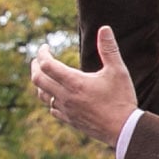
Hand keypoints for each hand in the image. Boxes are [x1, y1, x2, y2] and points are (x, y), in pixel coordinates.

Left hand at [30, 23, 138, 147]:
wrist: (124, 129)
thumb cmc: (122, 99)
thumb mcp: (118, 71)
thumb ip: (109, 49)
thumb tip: (104, 28)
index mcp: (74, 82)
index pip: (47, 64)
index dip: (42, 53)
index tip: (45, 46)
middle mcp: (65, 96)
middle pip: (38, 79)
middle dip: (35, 66)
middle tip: (38, 59)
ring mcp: (66, 109)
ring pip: (42, 95)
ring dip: (40, 83)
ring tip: (44, 76)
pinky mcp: (70, 120)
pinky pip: (52, 109)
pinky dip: (50, 99)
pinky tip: (56, 97)